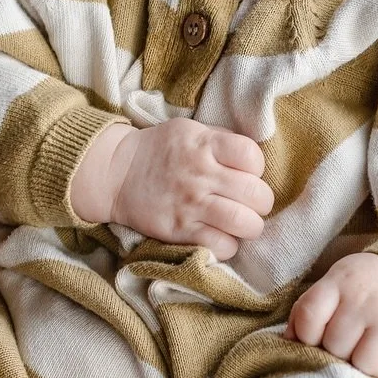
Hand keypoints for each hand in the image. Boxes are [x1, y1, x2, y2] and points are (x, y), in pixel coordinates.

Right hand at [70, 119, 272, 259]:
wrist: (116, 173)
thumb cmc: (159, 150)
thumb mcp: (190, 131)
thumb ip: (221, 141)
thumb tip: (252, 159)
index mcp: (205, 145)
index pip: (252, 157)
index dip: (256, 168)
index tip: (246, 174)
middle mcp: (201, 175)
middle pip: (257, 195)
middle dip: (261, 201)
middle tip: (251, 203)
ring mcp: (191, 205)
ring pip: (244, 223)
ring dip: (251, 226)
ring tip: (242, 223)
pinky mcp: (180, 231)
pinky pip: (221, 246)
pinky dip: (228, 245)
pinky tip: (221, 236)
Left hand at [287, 252, 377, 377]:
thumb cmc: (371, 283)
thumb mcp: (337, 281)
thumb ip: (310, 307)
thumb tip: (287, 342)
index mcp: (340, 283)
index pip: (308, 319)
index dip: (308, 338)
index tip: (319, 338)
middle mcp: (365, 301)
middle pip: (336, 349)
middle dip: (341, 352)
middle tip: (353, 344)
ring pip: (365, 368)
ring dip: (367, 368)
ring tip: (374, 353)